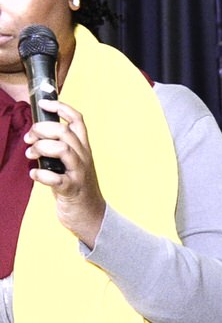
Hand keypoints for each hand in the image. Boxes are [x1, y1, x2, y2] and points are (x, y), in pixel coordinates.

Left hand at [26, 98, 105, 247]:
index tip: (44, 104)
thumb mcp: (71, 163)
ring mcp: (79, 174)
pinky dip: (40, 175)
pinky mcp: (72, 190)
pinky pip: (56, 179)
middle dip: (42, 130)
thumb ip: (59, 148)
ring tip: (30, 155)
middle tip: (29, 139)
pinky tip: (34, 175)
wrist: (91, 217)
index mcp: (83, 149)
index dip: (61, 107)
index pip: (77, 121)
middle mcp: (83, 158)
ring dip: (41, 148)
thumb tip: (36, 134)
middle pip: (65, 132)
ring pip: (63, 150)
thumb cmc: (76, 188)